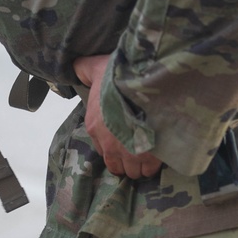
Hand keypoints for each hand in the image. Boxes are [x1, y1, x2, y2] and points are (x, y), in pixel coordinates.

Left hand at [73, 53, 161, 179]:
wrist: (140, 82)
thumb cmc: (117, 74)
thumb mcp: (94, 68)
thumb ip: (84, 69)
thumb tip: (76, 67)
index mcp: (95, 127)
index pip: (102, 149)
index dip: (115, 146)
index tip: (125, 137)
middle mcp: (109, 144)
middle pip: (118, 165)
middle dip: (128, 159)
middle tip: (139, 145)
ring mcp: (129, 152)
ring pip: (134, 170)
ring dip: (142, 163)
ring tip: (151, 150)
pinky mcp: (148, 155)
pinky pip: (150, 169)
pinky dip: (155, 163)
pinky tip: (160, 152)